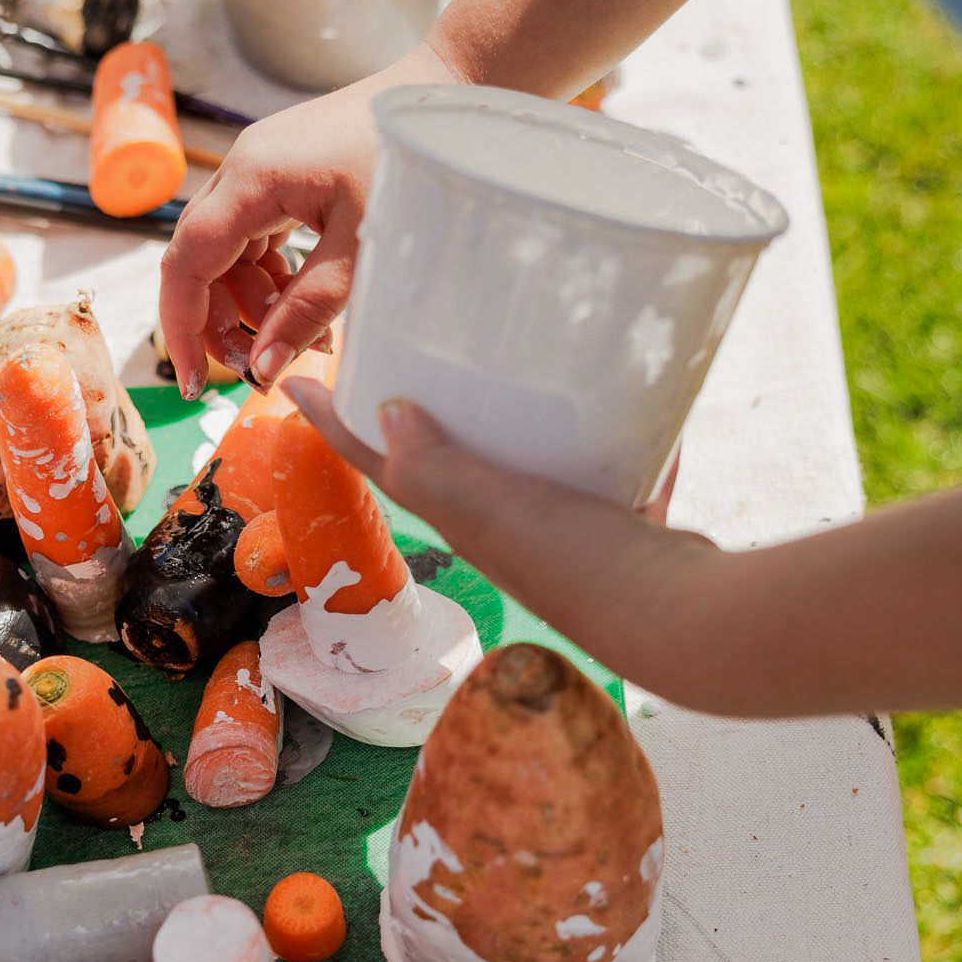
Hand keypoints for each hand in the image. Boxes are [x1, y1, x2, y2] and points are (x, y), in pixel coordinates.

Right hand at [159, 45, 460, 398]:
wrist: (438, 98)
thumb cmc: (406, 162)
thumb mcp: (361, 246)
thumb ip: (309, 308)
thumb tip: (262, 369)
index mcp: (252, 179)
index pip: (186, 263)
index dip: (183, 327)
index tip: (194, 383)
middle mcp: (241, 171)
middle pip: (198, 263)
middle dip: (220, 324)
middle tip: (259, 371)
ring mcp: (257, 173)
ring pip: (226, 258)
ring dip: (254, 306)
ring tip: (308, 341)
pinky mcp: (278, 181)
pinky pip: (254, 243)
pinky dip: (273, 281)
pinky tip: (310, 308)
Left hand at [282, 378, 718, 690]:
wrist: (671, 611)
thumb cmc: (568, 559)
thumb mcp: (482, 504)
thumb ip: (431, 463)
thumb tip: (386, 410)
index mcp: (454, 513)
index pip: (372, 460)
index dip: (328, 422)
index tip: (290, 379)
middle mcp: (496, 521)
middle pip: (439, 455)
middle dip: (417, 407)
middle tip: (407, 349)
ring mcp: (555, 523)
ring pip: (519, 456)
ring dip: (508, 418)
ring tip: (511, 359)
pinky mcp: (611, 519)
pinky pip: (597, 461)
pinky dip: (601, 431)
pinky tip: (618, 391)